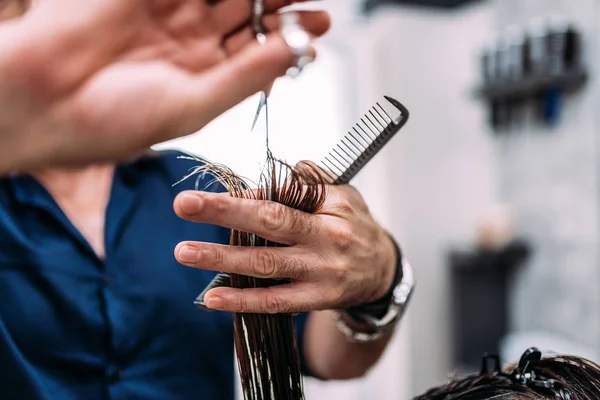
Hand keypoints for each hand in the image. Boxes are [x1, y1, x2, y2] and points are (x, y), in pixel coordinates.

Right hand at [0, 0, 329, 173]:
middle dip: (282, 2)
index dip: (292, 37)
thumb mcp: (195, 104)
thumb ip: (245, 76)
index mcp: (204, 77)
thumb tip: (294, 54)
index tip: (321, 25)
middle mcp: (191, 43)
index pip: (259, 51)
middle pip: (248, 13)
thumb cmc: (113, 121)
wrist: (47, 102)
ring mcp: (170, 12)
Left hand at [173, 184, 397, 313]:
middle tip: (184, 205)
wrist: (383, 269)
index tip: (206, 196)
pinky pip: (275, 302)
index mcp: (330, 208)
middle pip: (270, 223)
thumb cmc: (354, 225)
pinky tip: (212, 298)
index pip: (281, 198)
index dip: (243, 197)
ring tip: (185, 252)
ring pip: (265, 265)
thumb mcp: (341, 193)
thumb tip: (260, 182)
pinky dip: (242, 301)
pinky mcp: (316, 299)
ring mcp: (320, 272)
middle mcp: (325, 238)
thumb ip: (305, 181)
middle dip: (224, 212)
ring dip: (222, 259)